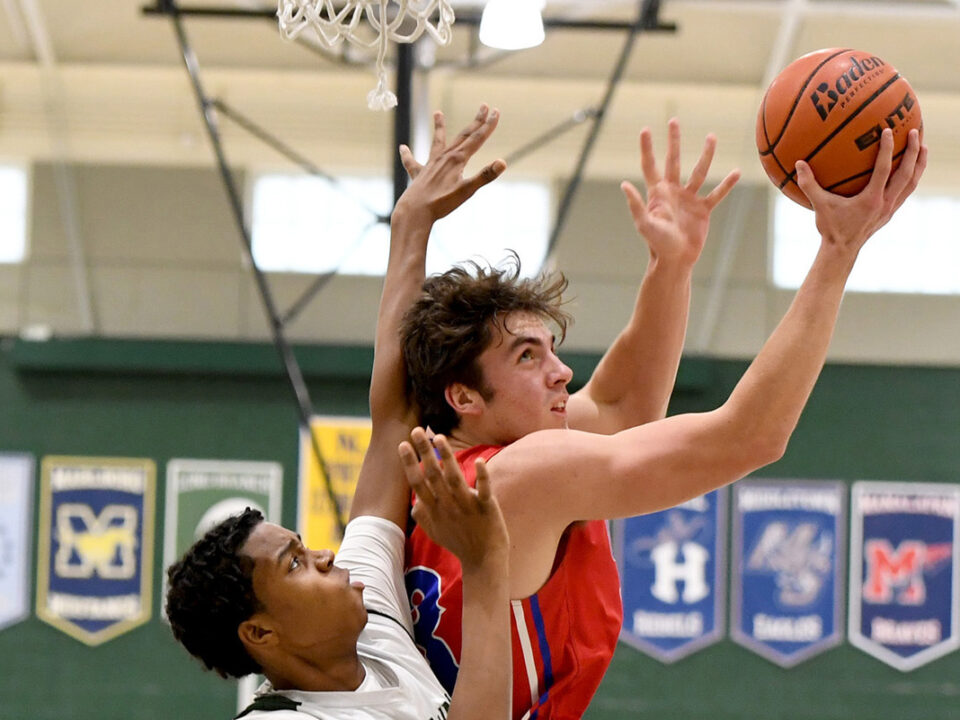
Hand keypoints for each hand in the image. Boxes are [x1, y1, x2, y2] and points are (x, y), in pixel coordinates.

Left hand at [394, 105, 506, 223]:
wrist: (415, 211)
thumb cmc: (441, 202)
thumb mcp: (467, 191)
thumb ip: (485, 176)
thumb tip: (502, 162)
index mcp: (457, 160)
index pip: (477, 139)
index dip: (488, 125)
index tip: (496, 111)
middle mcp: (444, 157)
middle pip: (463, 136)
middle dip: (476, 122)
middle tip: (484, 106)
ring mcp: (430, 165)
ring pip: (437, 142)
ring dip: (439, 127)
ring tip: (437, 113)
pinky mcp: (418, 175)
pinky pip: (412, 162)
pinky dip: (407, 155)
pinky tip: (402, 148)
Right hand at [399, 427, 507, 571]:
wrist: (484, 561)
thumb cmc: (459, 543)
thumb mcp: (435, 533)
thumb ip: (423, 517)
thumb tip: (414, 505)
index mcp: (434, 509)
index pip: (418, 483)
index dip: (409, 463)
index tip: (402, 444)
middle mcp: (447, 506)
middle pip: (433, 475)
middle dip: (424, 452)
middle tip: (416, 430)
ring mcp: (467, 506)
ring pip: (454, 478)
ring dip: (446, 457)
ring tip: (440, 437)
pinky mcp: (486, 508)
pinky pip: (484, 490)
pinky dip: (482, 476)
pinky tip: (479, 461)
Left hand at [621, 118, 739, 266]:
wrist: (675, 260)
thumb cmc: (657, 244)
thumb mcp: (644, 224)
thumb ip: (636, 205)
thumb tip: (624, 185)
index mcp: (657, 193)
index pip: (651, 165)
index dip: (647, 148)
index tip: (645, 130)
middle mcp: (673, 192)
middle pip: (673, 160)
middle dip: (673, 141)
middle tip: (674, 120)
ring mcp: (689, 200)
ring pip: (699, 171)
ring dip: (706, 155)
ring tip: (712, 136)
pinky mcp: (703, 210)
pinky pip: (717, 194)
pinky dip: (726, 184)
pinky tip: (736, 172)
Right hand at [797, 127, 926, 254]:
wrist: (842, 251)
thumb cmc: (830, 228)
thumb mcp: (819, 206)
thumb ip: (809, 184)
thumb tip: (799, 164)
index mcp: (871, 200)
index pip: (884, 170)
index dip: (887, 149)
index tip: (889, 131)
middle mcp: (885, 203)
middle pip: (907, 174)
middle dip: (914, 152)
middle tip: (916, 132)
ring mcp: (890, 208)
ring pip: (912, 183)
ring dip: (919, 164)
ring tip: (922, 147)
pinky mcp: (890, 212)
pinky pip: (905, 191)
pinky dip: (910, 177)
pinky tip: (908, 168)